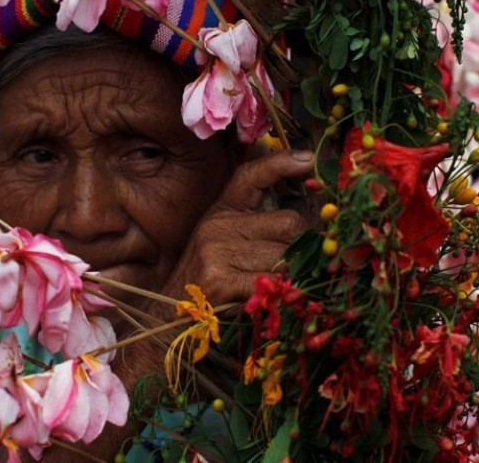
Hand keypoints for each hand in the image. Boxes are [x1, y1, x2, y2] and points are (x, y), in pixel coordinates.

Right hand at [157, 149, 313, 311]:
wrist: (170, 318)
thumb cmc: (208, 281)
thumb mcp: (224, 243)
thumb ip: (257, 227)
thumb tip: (305, 225)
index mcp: (221, 211)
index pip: (251, 176)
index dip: (281, 163)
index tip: (308, 159)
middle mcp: (217, 225)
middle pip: (288, 224)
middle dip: (301, 248)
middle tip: (298, 267)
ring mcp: (217, 251)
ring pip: (286, 256)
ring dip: (294, 276)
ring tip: (281, 289)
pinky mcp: (220, 279)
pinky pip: (274, 282)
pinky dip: (283, 294)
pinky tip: (275, 301)